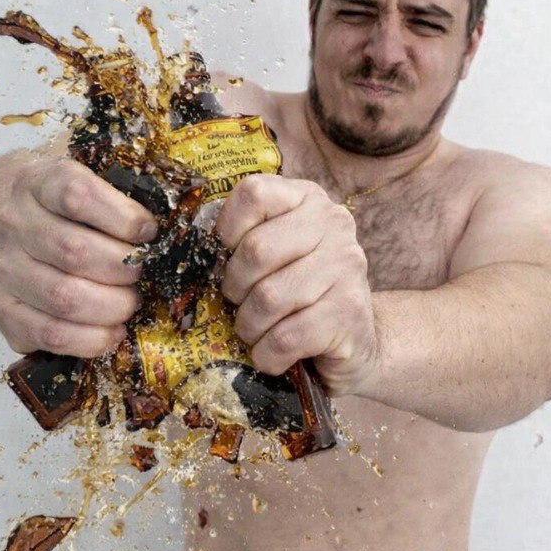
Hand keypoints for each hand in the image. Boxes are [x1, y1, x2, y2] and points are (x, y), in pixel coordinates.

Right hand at [0, 153, 157, 357]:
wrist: (11, 235)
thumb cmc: (69, 211)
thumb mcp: (89, 183)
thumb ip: (125, 188)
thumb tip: (177, 208)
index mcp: (37, 182)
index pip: (75, 193)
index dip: (121, 216)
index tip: (149, 231)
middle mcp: (13, 223)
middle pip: (73, 251)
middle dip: (123, 268)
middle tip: (144, 273)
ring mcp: (4, 269)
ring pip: (64, 296)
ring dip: (111, 306)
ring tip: (132, 302)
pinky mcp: (4, 310)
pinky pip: (49, 334)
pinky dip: (90, 339)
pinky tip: (114, 332)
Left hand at [217, 174, 377, 394]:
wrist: (356, 342)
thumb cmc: (301, 294)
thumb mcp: (278, 254)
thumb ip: (245, 238)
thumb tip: (194, 247)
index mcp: (308, 200)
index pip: (254, 193)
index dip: (227, 229)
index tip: (226, 256)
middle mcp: (334, 225)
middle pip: (257, 251)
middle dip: (235, 288)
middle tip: (239, 304)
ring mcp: (347, 269)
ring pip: (268, 298)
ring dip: (249, 327)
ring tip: (254, 333)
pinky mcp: (349, 314)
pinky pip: (286, 338)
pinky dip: (267, 355)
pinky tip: (271, 356)